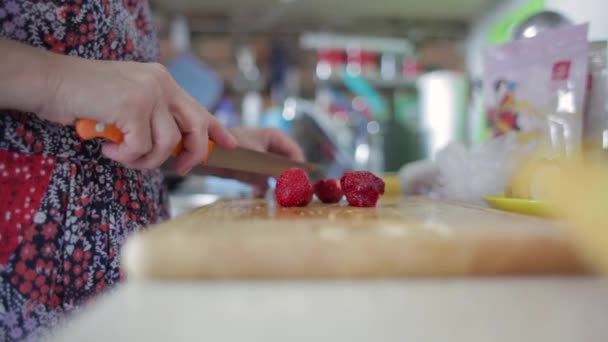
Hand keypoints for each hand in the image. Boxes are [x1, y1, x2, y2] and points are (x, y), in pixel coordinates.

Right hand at [42, 55, 235, 173]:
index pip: (198, 108)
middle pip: (195, 128)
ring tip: (122, 154)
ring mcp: (148, 93)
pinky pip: (141, 147)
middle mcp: (161, 83)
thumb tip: (176, 145)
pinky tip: (107, 147)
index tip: (233, 145)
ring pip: (167, 144)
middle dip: (193, 155)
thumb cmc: (86, 97)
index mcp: (162, 80)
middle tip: (180, 170)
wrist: (52, 82)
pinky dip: (125, 156)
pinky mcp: (133, 106)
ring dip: (145, 159)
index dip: (217, 129)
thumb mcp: (129, 101)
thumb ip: (154, 115)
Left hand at [200, 127, 304, 195]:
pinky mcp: (256, 172)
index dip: (299, 167)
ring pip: (280, 175)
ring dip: (280, 186)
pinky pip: (267, 183)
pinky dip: (266, 189)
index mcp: (276, 137)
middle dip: (291, 179)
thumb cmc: (232, 146)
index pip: (295, 152)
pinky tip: (261, 194)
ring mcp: (265, 161)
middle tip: (293, 193)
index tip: (300, 182)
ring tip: (280, 197)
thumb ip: (274, 167)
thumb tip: (291, 178)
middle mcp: (273, 149)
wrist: (207, 154)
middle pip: (289, 165)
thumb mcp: (255, 156)